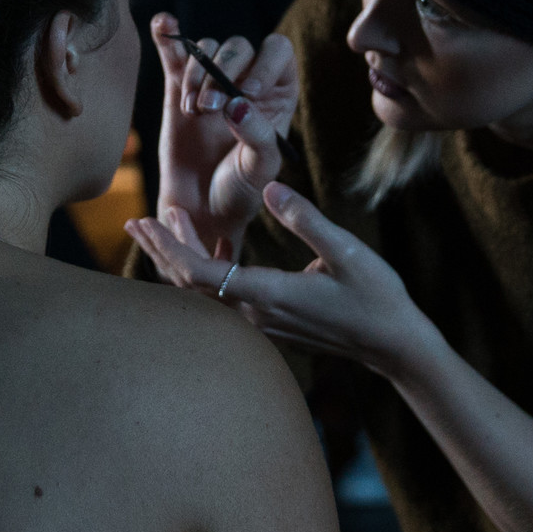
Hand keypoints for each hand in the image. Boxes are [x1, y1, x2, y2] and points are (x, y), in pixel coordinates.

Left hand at [127, 182, 432, 377]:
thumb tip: (271, 186)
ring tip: (162, 229)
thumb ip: (306, 218)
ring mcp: (261, 323)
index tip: (150, 220)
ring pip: (204, 295)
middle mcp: (256, 315)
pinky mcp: (269, 324)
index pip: (201, 274)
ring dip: (180, 261)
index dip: (171, 248)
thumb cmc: (376, 297)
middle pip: (191, 286)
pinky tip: (201, 253)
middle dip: (163, 251)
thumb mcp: (347, 251)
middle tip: (138, 221)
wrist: (394, 345)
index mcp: (269, 295)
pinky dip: (201, 274)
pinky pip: (221, 300)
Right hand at [149, 14, 297, 254]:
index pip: (277, 52)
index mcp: (277, 95)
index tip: (247, 92)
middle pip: (238, 47)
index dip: (263, 64)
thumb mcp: (259, 171)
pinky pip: (174, 51)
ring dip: (197, 74)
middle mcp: (246, 80)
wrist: (200, 211)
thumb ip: (258, 136)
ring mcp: (211, 81)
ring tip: (192, 112)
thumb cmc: (240, 193)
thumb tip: (238, 103)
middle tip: (209, 110)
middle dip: (221, 72)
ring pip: (206, 49)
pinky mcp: (178, 86)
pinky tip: (163, 23)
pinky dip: (167, 35)